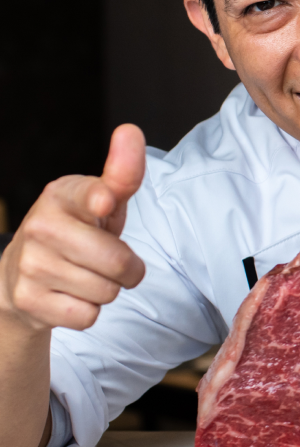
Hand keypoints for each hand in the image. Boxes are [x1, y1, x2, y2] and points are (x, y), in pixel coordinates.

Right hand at [0, 124, 146, 332]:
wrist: (23, 272)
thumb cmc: (79, 229)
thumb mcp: (102, 200)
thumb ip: (122, 173)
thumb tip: (130, 130)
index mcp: (63, 194)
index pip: (91, 196)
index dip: (101, 201)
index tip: (104, 203)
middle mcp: (41, 226)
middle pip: (118, 262)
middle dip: (128, 269)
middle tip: (113, 261)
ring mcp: (30, 264)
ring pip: (106, 292)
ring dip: (107, 289)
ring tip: (87, 274)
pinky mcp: (27, 300)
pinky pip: (87, 316)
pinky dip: (88, 310)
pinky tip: (70, 294)